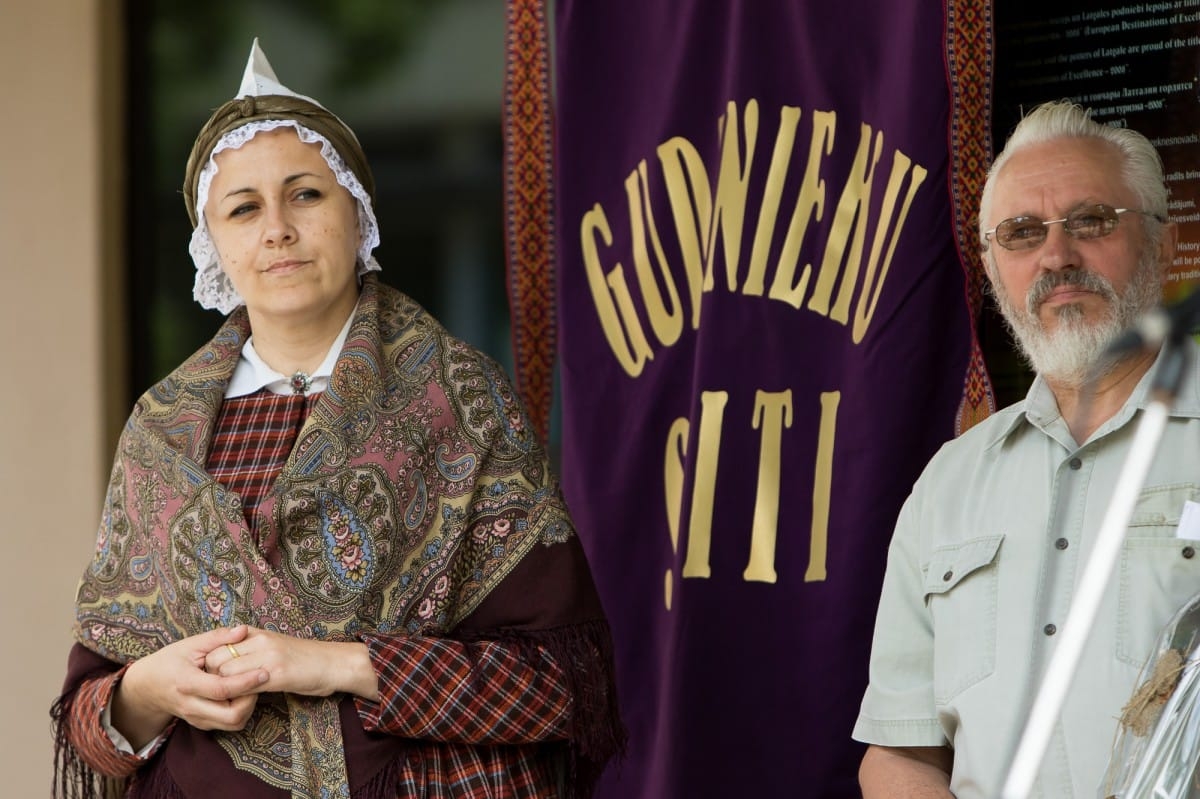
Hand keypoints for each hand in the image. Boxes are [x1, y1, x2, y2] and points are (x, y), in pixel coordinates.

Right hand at [112, 625, 267, 749]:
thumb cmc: (169, 661)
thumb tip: (243, 630)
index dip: (245, 682)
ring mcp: (196, 719)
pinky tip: (243, 694)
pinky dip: (241, 712)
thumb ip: (217, 637)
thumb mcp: (189, 644)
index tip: (264, 672)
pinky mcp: (201, 724)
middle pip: (230, 715)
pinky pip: (228, 725)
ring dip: (249, 707)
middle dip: (251, 700)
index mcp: (187, 683)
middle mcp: (191, 705)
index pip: (221, 689)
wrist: (146, 687)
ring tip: (251, 686)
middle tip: (259, 680)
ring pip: (232, 724)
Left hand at [204, 626, 377, 700]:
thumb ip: (252, 648)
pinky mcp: (277, 674)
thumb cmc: (305, 658)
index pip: (217, 645)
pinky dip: (239, 696)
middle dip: (212, 677)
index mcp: (258, 633)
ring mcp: (268, 657)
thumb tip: (227, 660)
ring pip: (226, 672)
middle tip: (220, 690)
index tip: (216, 677)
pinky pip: (245, 686)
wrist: (334, 663)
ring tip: (231, 698)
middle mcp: (260, 641)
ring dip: (224, 689)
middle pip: (216, 658)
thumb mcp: (275, 645)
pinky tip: (246, 702)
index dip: (212, 663)